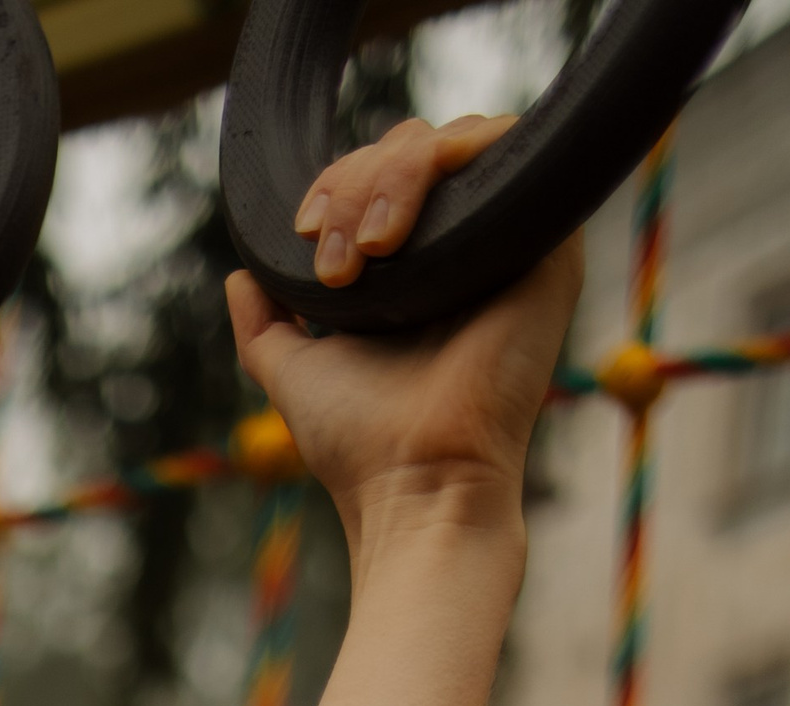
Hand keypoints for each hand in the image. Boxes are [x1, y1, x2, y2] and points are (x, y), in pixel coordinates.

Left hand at [226, 118, 579, 551]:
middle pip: (413, 149)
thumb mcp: (294, 373)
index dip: (338, 186)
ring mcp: (514, 240)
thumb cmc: (359, 444)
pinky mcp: (548, 240)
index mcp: (422, 272)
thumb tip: (240, 276)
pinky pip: (506, 144)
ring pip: (453, 141)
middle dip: (354, 184)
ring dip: (388, 178)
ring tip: (367, 253)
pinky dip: (445, 157)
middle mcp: (472, 249)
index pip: (384, 179)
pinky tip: (401, 227)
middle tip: (336, 261)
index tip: (308, 235)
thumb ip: (267, 327)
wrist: (417, 480)